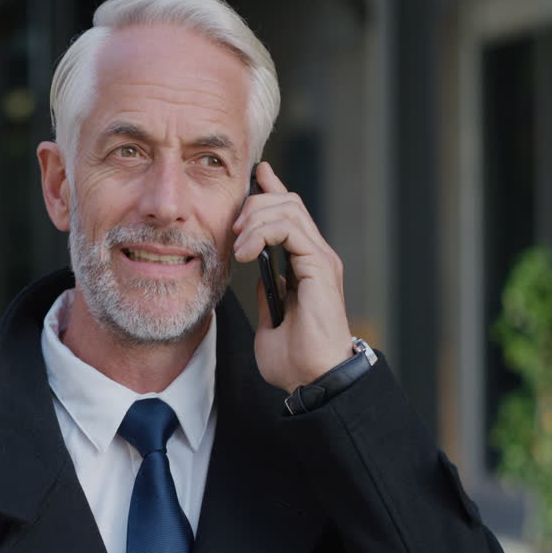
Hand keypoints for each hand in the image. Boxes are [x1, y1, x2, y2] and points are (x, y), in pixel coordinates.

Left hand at [233, 162, 353, 393]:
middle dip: (253, 205)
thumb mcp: (269, 320)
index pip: (290, 214)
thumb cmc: (295, 360)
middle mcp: (317, 256)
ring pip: (289, 208)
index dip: (272, 190)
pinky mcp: (320, 266)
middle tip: (231, 229)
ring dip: (254, 219)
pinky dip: (263, 232)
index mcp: (306, 264)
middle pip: (287, 203)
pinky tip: (246, 252)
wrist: (313, 380)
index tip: (256, 173)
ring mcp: (320, 259)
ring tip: (238, 246)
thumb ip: (267, 292)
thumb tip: (260, 275)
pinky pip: (291, 228)